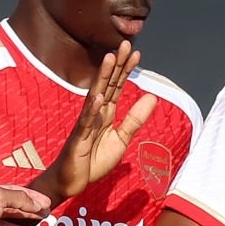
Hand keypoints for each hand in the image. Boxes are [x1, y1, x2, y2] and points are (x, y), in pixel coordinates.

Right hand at [39, 42, 155, 203]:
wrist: (72, 181)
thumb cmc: (93, 160)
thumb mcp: (121, 139)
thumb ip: (135, 119)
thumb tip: (152, 97)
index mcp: (105, 114)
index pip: (117, 87)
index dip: (126, 71)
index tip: (136, 54)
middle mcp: (94, 114)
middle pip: (107, 85)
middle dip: (116, 65)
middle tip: (125, 44)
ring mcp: (85, 125)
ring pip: (95, 97)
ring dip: (102, 78)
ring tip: (109, 59)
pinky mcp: (78, 140)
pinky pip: (85, 124)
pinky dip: (91, 110)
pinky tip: (98, 97)